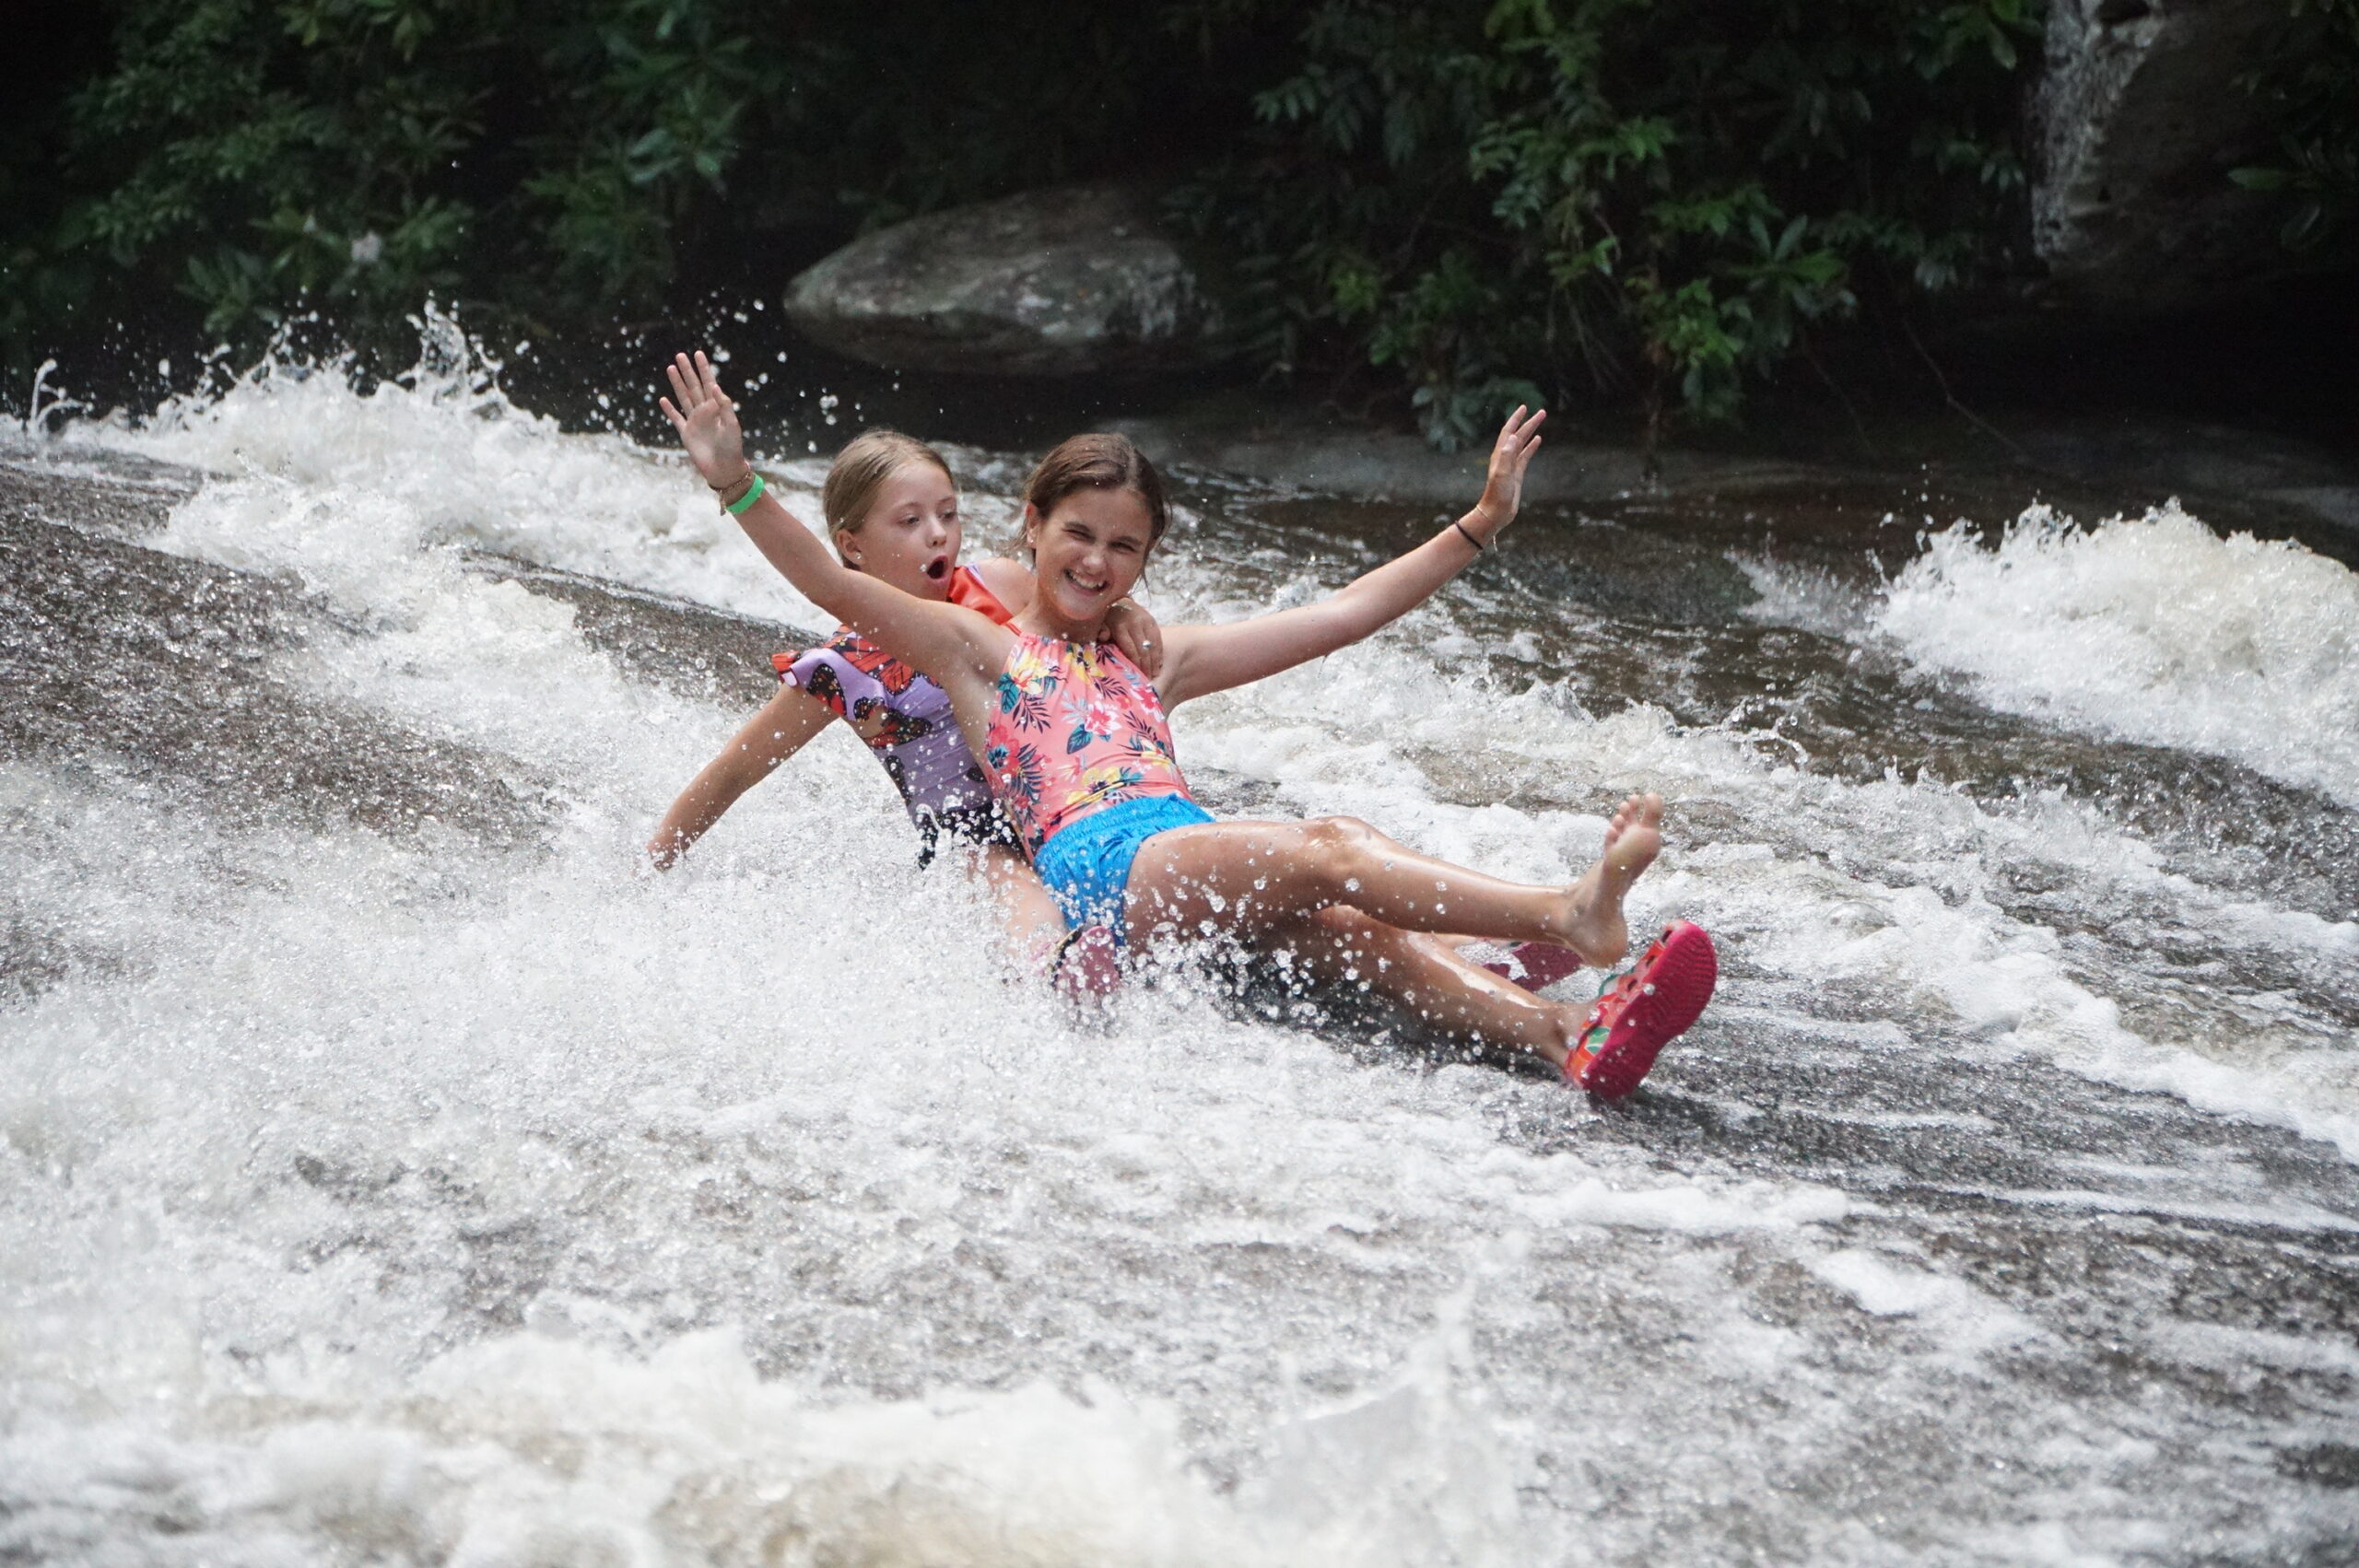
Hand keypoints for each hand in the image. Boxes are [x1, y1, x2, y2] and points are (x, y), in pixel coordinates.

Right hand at [658, 350, 748, 488]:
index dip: (703, 369)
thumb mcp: (732, 425)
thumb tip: (714, 386)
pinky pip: (676, 419)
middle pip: (693, 386)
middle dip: (687, 371)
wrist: (724, 469)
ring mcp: (694, 422)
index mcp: (716, 408)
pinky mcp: (686, 434)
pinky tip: (663, 400)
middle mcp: (704, 412)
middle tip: (680, 355)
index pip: (708, 383)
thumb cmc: (732, 448)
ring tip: (670, 368)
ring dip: (677, 383)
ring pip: (683, 397)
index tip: (698, 354)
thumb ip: (724, 406)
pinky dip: (669, 410)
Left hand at [1104, 595, 1165, 678]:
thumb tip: (1103, 637)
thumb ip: (1101, 632)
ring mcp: (1145, 621)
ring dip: (1155, 660)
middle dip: (1146, 665)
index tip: (1138, 676)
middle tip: (1148, 678)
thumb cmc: (1107, 618)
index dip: (1135, 663)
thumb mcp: (1100, 625)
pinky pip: (1158, 638)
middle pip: (1143, 649)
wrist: (1118, 601)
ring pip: (1153, 644)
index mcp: (1120, 626)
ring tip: (1155, 673)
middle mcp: (1134, 623)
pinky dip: (1159, 651)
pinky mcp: (1152, 620)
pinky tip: (1159, 662)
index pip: (1131, 649)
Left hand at [1468, 404, 1545, 540]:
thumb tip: (1512, 436)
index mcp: (1500, 455)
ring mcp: (1511, 465)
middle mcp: (1504, 457)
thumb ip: (1506, 456)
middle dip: (1528, 423)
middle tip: (1542, 412)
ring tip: (1540, 420)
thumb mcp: (1502, 474)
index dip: (1516, 419)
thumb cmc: (1497, 495)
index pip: (1508, 431)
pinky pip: (1525, 455)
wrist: (1495, 513)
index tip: (1525, 407)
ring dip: (1531, 431)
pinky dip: (1531, 446)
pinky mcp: (1516, 473)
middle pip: (1517, 435)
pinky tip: (1538, 440)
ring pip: (1522, 443)